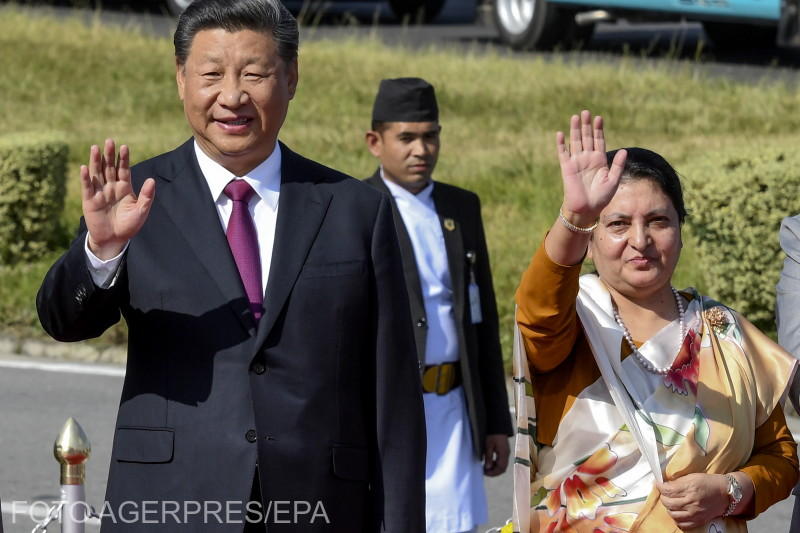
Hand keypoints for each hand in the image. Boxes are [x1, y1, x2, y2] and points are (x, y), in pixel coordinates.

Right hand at [81, 139, 154, 258]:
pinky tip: (84, 168)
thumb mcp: (141, 211)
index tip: (124, 147)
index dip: (123, 158)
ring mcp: (100, 192)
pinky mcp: (89, 200)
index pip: (124, 169)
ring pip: (97, 173)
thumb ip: (146, 196)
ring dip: (95, 161)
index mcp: (124, 187)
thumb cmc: (129, 225)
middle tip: (109, 141)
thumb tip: (152, 180)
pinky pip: (87, 187)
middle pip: (109, 167)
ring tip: (95, 147)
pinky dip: (85, 178)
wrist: (114, 240)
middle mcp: (111, 187)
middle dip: (109, 155)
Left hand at [483, 434, 509, 476]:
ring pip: (502, 465)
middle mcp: (507, 454)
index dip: (493, 473)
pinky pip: (502, 460)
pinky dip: (496, 463)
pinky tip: (490, 462)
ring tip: (486, 467)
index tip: (485, 473)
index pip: (501, 468)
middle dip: (494, 472)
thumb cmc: (492, 434)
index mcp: (504, 453)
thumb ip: (488, 457)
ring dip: (495, 468)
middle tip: (485, 471)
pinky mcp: (504, 450)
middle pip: (503, 468)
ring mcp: (506, 452)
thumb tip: (487, 468)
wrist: (498, 424)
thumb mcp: (488, 445)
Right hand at [556, 110, 626, 224]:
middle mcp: (587, 159)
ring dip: (575, 130)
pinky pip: (563, 153)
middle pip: (587, 138)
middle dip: (587, 125)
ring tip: (576, 117)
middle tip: (586, 112)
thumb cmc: (601, 198)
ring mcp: (576, 162)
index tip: (599, 118)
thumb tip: (624, 150)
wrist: (586, 209)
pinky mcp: (566, 168)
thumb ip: (617, 165)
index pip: (599, 141)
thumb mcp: (613, 181)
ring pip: (576, 142)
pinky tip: (560, 133)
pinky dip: (561, 143)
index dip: (599, 129)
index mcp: (599, 161)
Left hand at [658, 473, 744, 528]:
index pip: (667, 490)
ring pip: (672, 514)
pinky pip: (682, 524)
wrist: (725, 494)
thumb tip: (664, 484)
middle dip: (663, 496)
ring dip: (668, 508)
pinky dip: (677, 518)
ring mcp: (695, 513)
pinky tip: (677, 512)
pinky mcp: (698, 521)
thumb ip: (678, 481)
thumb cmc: (709, 483)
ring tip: (671, 502)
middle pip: (667, 502)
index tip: (658, 484)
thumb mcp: (692, 476)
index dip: (659, 486)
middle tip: (664, 493)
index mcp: (690, 488)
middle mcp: (691, 502)